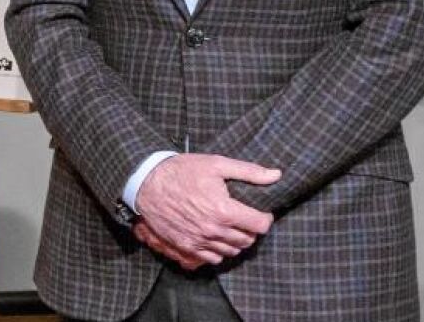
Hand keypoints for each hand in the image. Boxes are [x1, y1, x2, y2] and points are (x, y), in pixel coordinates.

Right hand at [130, 153, 279, 269]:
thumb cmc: (182, 171)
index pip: (260, 225)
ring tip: (230, 226)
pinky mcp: (187, 248)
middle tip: (244, 217)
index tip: (260, 212)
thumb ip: (249, 171)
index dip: (264, 218)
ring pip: (232, 251)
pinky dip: (219, 250)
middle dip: (251, 229)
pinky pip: (213, 258)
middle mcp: (214, 230)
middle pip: (248, 240)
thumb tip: (276, 175)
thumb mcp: (216, 164)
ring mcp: (200, 242)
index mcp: (224, 210)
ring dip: (236, 241)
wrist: (147, 183)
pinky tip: (215, 236)